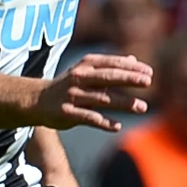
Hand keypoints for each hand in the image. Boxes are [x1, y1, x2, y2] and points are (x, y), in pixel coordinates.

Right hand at [29, 52, 151, 131]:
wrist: (37, 100)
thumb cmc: (69, 85)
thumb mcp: (86, 71)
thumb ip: (110, 67)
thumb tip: (134, 60)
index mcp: (85, 65)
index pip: (112, 64)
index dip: (131, 67)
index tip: (149, 72)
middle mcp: (79, 78)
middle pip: (107, 77)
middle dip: (128, 79)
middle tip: (148, 82)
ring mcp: (73, 95)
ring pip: (102, 99)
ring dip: (123, 103)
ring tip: (142, 107)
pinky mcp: (67, 113)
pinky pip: (89, 118)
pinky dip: (104, 122)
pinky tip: (118, 126)